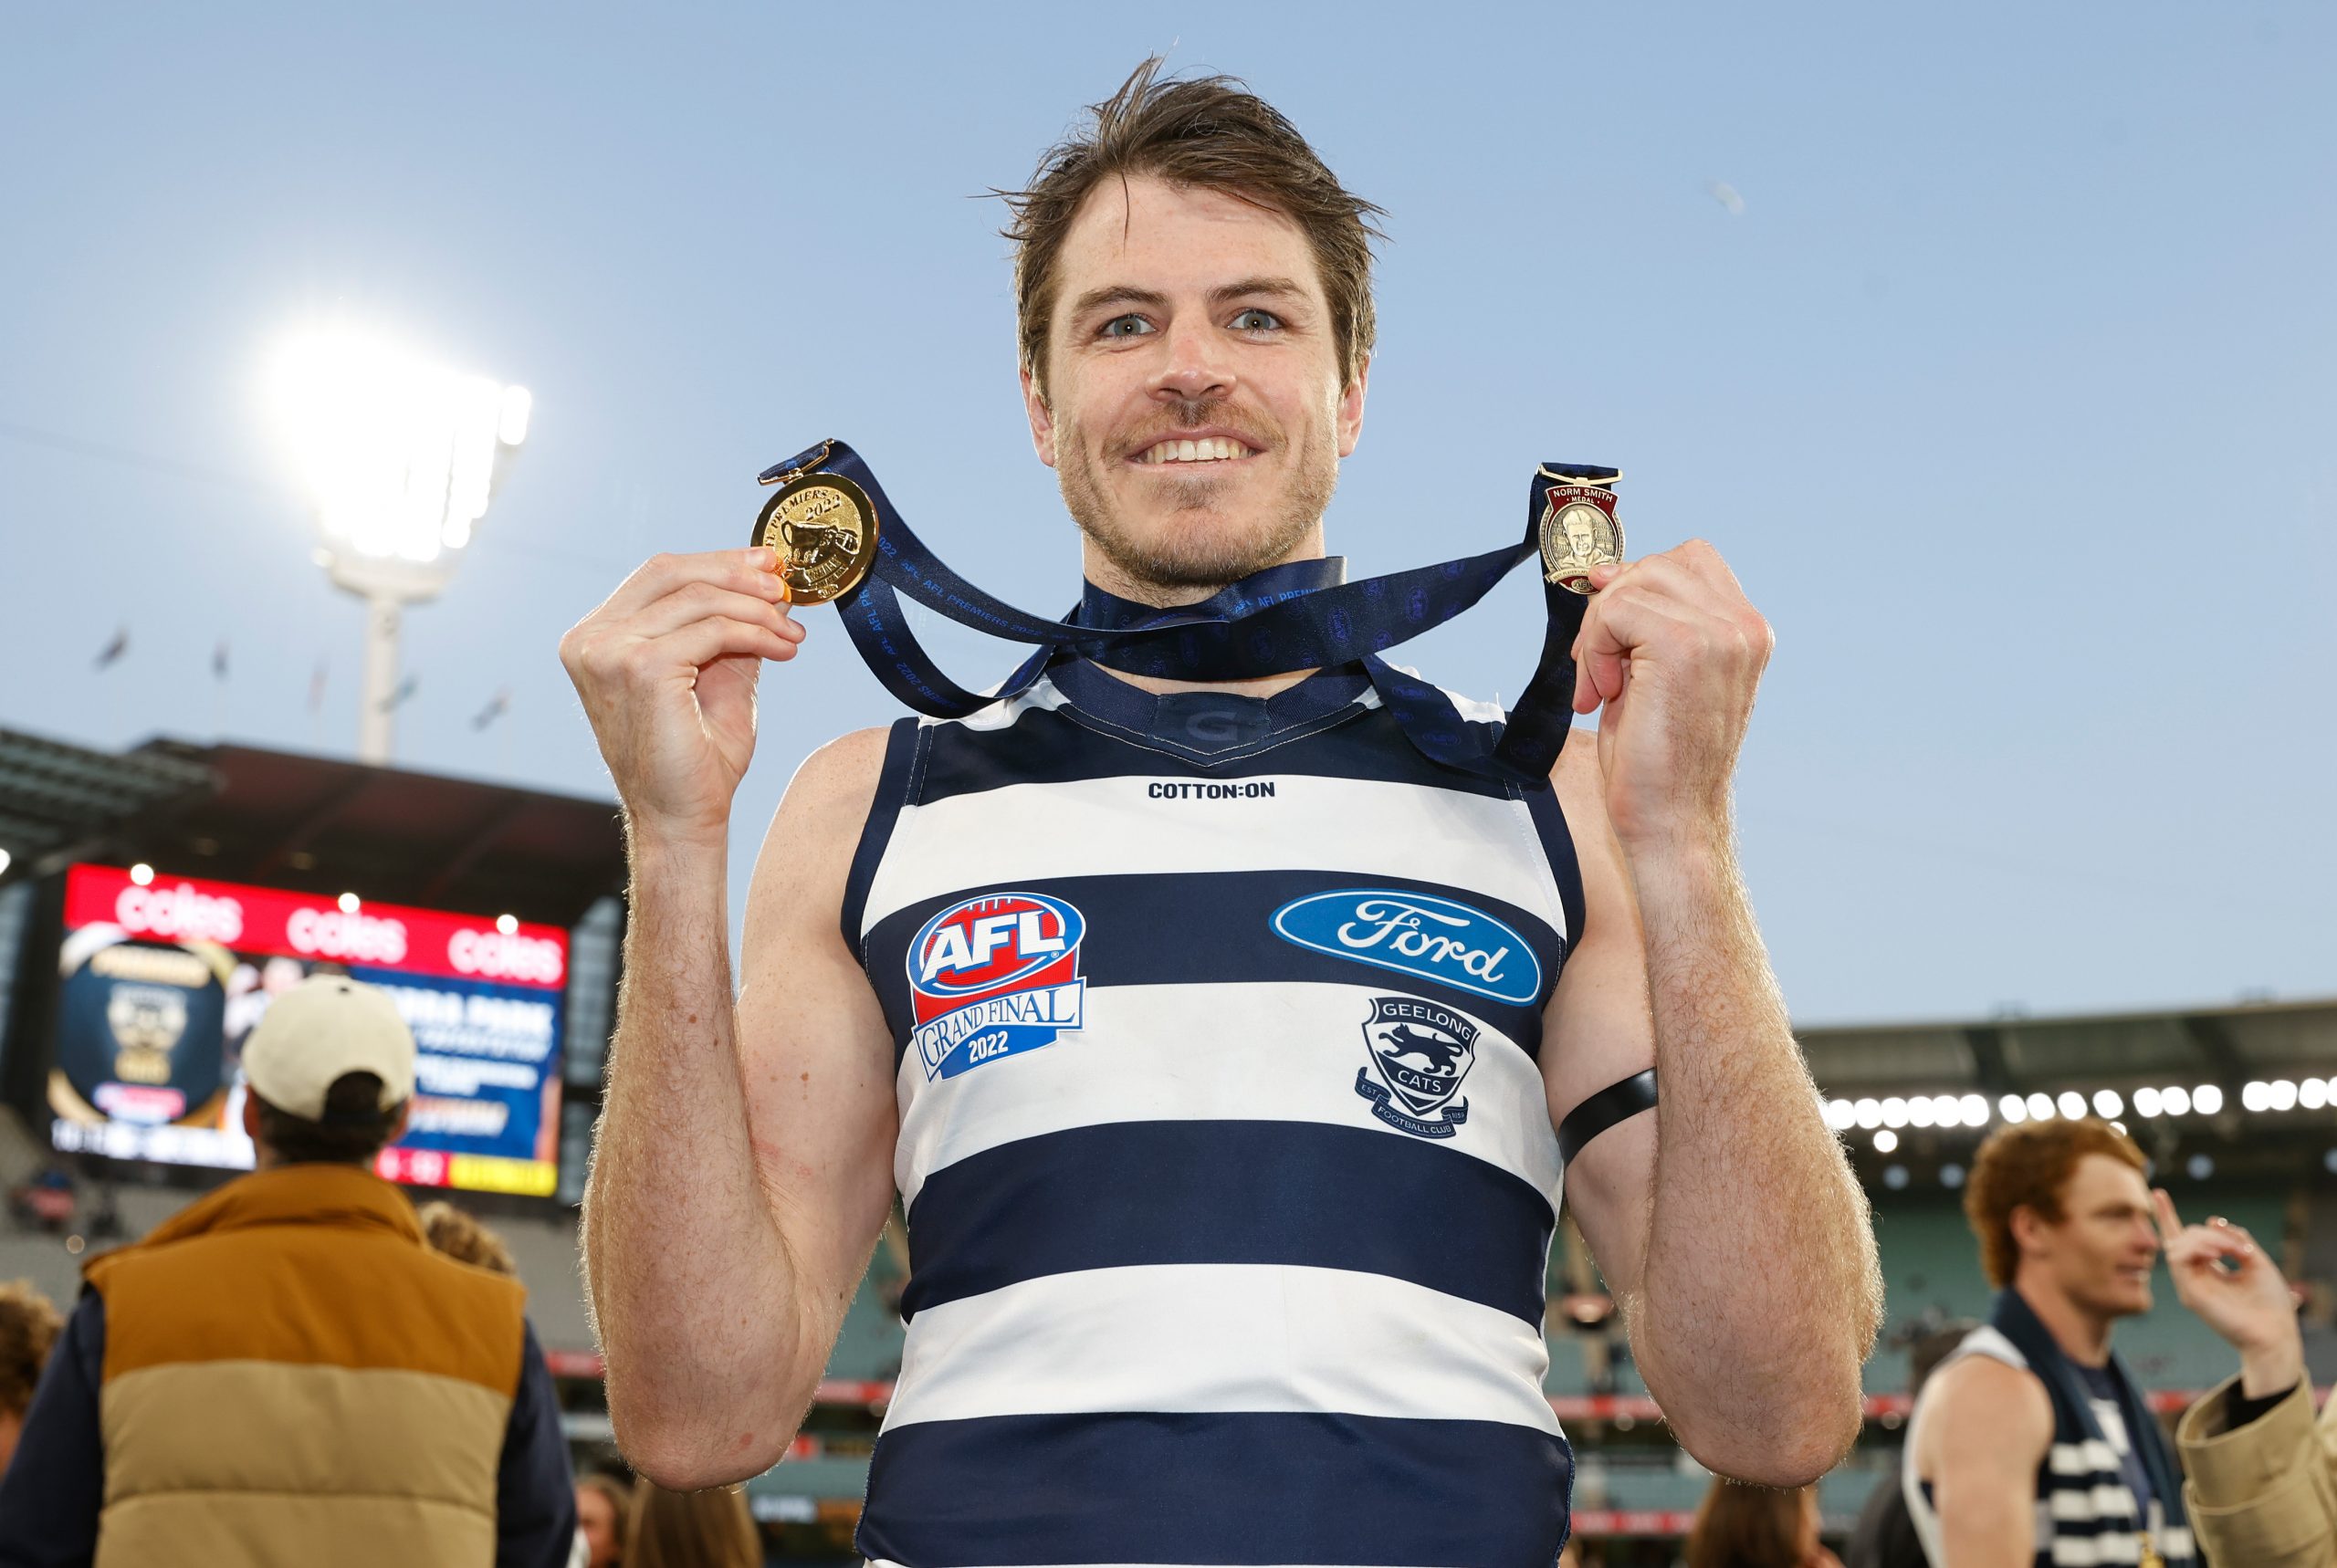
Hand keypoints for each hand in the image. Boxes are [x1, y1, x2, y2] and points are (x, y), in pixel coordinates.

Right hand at [559, 548, 804, 849]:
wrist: (682, 819)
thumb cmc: (694, 760)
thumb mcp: (714, 676)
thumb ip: (730, 629)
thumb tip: (768, 585)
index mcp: (596, 637)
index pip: (659, 575)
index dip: (717, 562)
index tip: (767, 567)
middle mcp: (591, 639)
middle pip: (673, 572)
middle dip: (738, 573)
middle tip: (785, 586)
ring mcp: (609, 651)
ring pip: (700, 599)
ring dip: (757, 611)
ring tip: (791, 634)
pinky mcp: (640, 667)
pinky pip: (713, 630)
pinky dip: (755, 633)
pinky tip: (782, 650)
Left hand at [1570, 542, 1772, 852]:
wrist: (1672, 821)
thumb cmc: (1658, 760)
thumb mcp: (1654, 673)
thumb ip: (1642, 620)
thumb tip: (1604, 572)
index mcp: (1746, 632)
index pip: (1688, 560)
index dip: (1637, 587)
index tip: (1611, 639)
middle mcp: (1744, 627)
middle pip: (1657, 564)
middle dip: (1612, 610)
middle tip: (1600, 672)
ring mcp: (1720, 633)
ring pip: (1633, 583)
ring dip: (1599, 632)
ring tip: (1602, 687)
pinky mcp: (1684, 645)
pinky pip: (1616, 609)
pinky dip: (1594, 649)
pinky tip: (1602, 695)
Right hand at [2152, 1188, 2303, 1395]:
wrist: (2275, 1333)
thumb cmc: (2270, 1302)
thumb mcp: (2257, 1261)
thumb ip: (2236, 1239)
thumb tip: (2211, 1220)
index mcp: (2209, 1270)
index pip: (2184, 1240)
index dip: (2169, 1216)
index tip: (2158, 1193)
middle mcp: (2195, 1275)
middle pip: (2186, 1237)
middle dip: (2212, 1233)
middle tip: (2242, 1249)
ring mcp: (2189, 1284)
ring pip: (2180, 1244)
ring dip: (2207, 1239)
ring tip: (2233, 1251)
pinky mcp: (2189, 1293)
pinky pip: (2179, 1257)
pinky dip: (2197, 1247)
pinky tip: (2217, 1254)